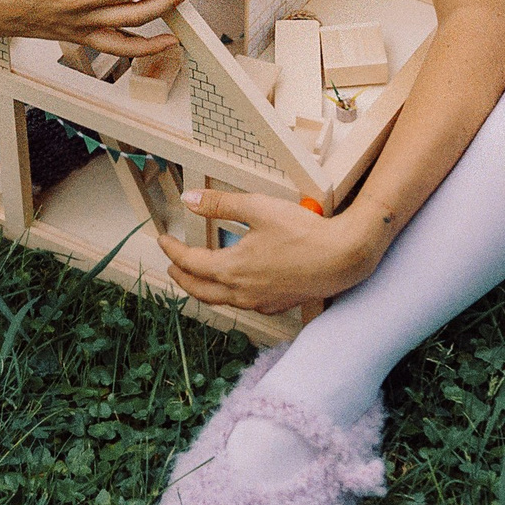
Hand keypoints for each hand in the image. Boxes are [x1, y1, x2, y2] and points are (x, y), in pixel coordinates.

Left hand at [157, 185, 370, 317]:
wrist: (342, 258)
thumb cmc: (304, 234)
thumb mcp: (258, 208)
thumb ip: (221, 204)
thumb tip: (190, 199)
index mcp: (232, 270)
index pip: (190, 263)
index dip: (172, 251)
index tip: (163, 240)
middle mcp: (242, 292)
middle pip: (199, 290)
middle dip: (181, 277)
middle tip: (172, 265)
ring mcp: (259, 302)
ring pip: (220, 300)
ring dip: (204, 287)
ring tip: (199, 275)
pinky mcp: (276, 304)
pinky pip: (242, 303)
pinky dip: (229, 293)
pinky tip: (236, 283)